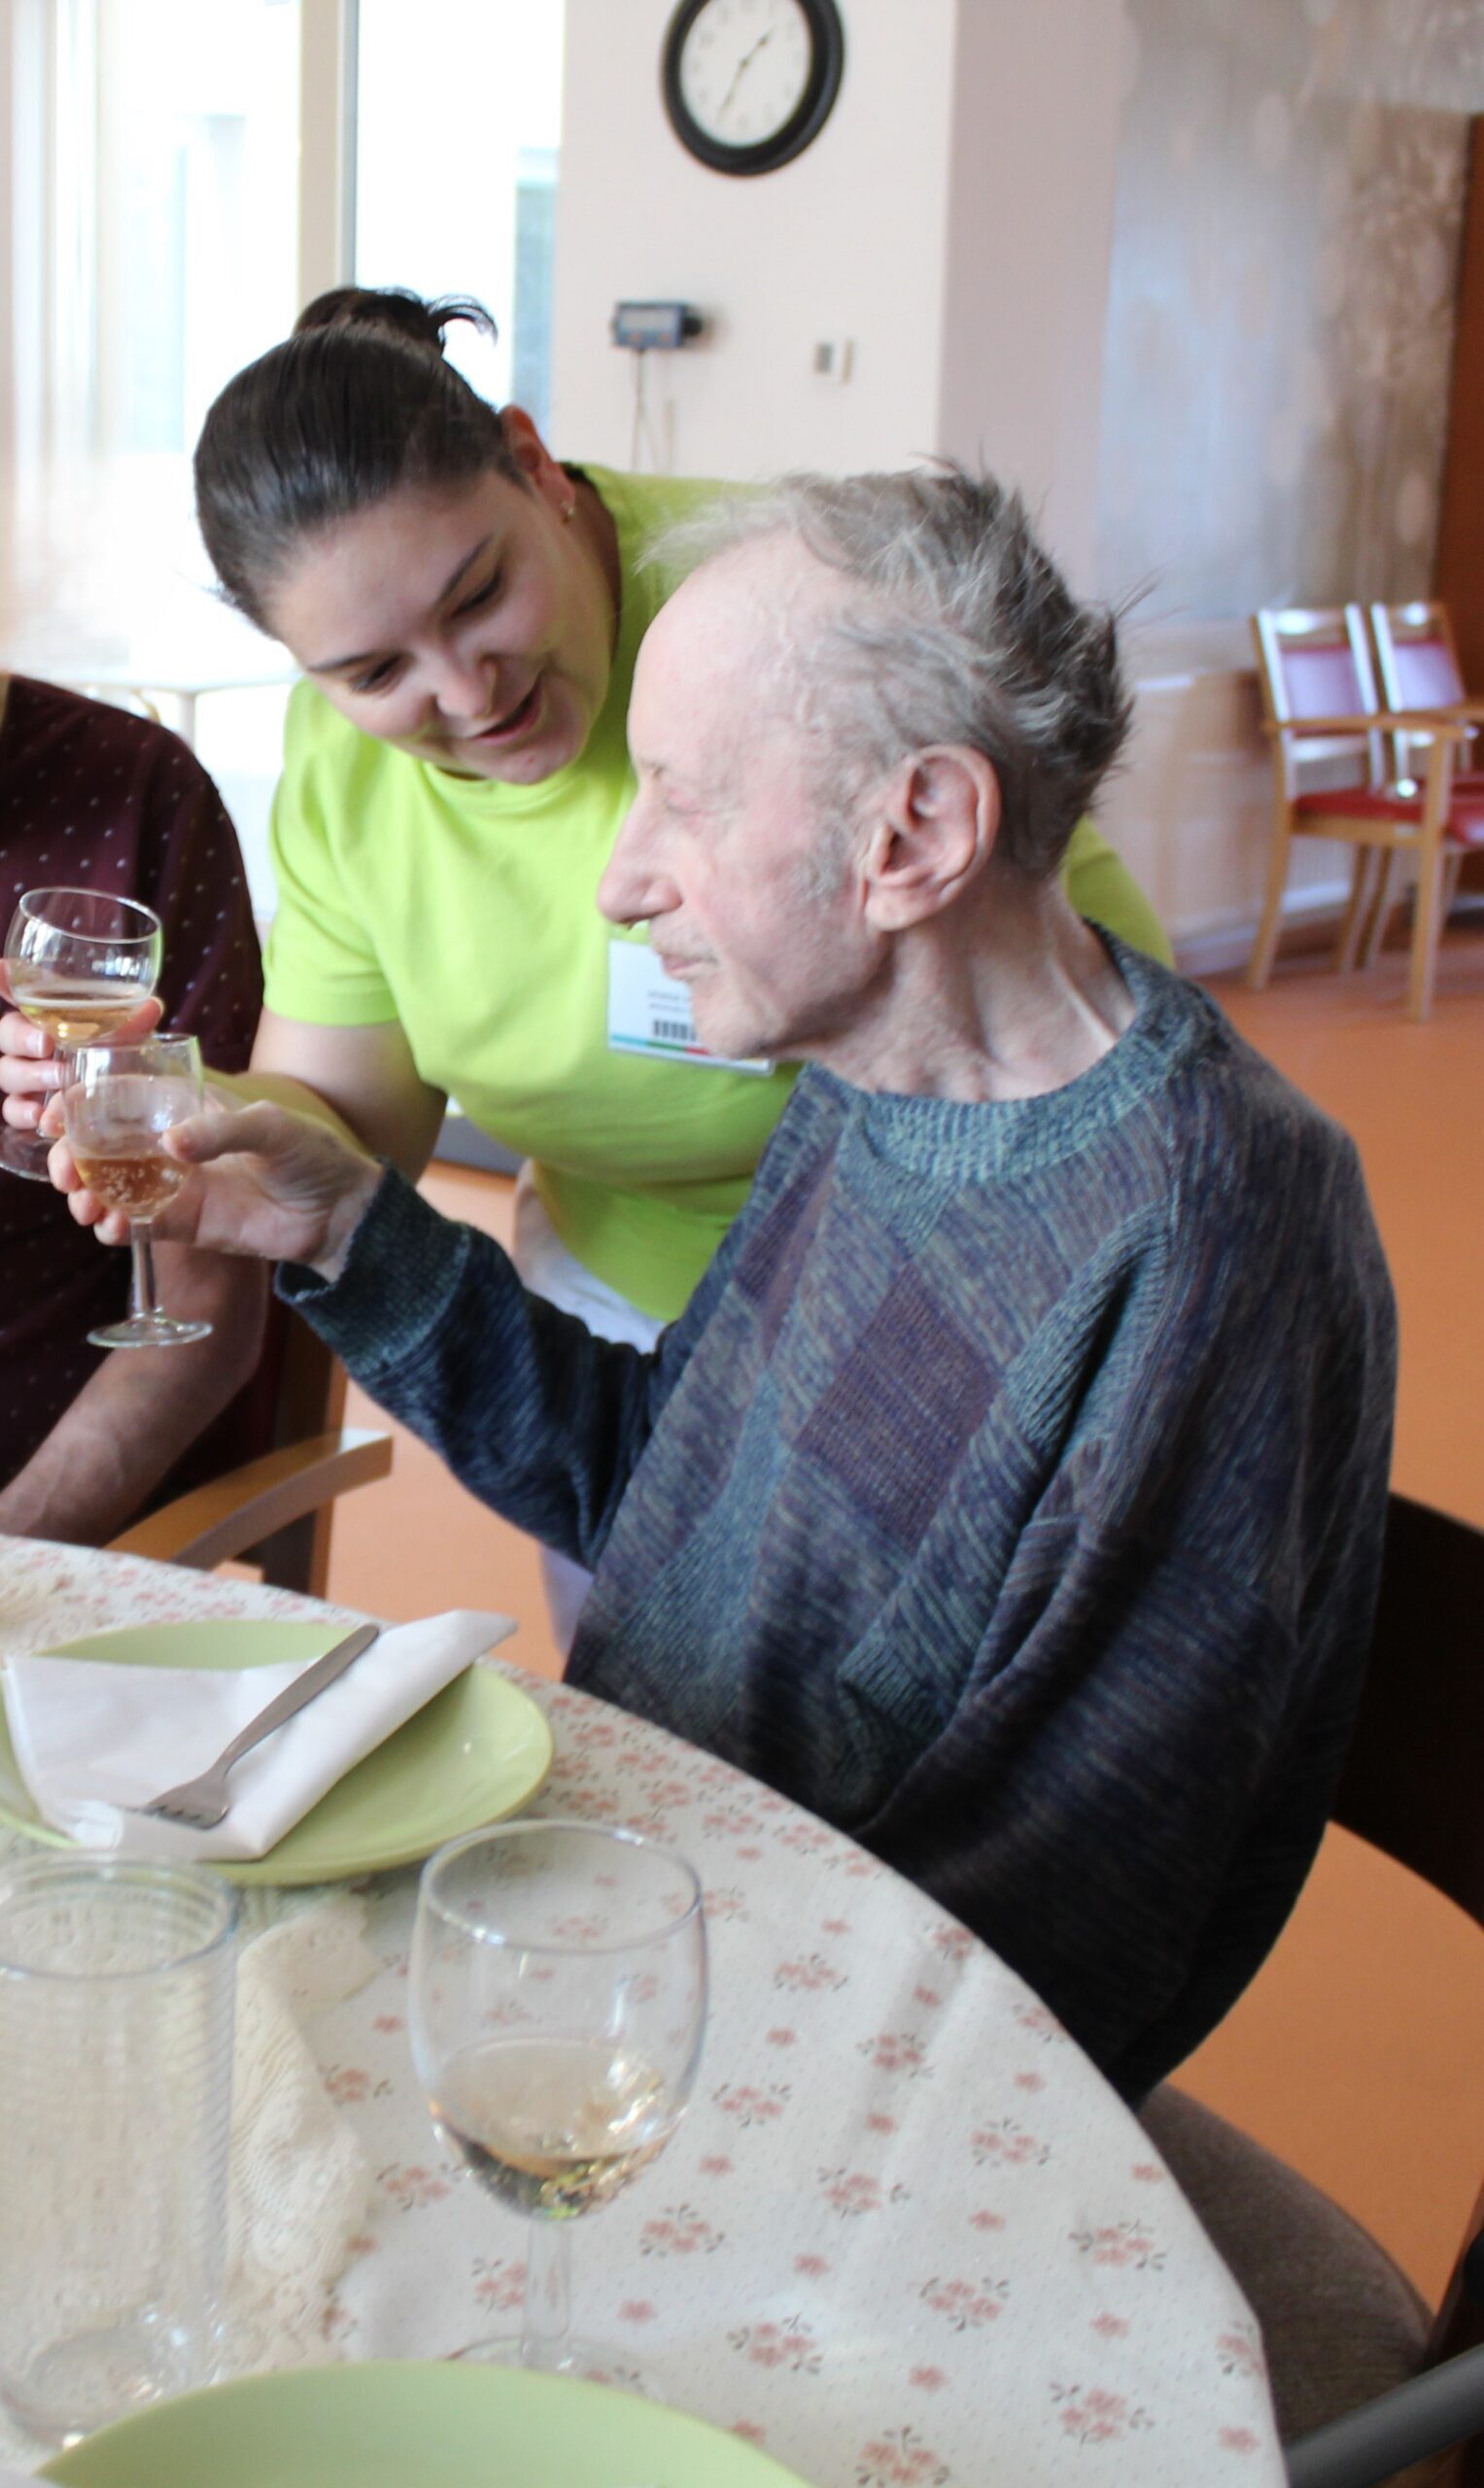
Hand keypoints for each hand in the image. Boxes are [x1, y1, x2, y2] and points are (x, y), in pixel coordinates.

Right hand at [1, 967, 162, 1132]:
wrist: (122, 1105)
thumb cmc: (114, 1057)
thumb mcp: (125, 1040)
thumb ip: (132, 1024)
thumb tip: (151, 1006)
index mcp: (45, 1015)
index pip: (19, 992)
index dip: (4, 980)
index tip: (2, 970)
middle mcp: (26, 1042)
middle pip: (5, 1033)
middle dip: (21, 1037)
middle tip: (46, 1042)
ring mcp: (23, 1076)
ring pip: (7, 1072)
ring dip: (29, 1075)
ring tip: (59, 1077)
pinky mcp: (27, 1107)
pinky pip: (11, 1110)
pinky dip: (22, 1112)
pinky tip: (39, 1116)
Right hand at [49, 1097, 383, 1280]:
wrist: (339, 1212)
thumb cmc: (312, 1154)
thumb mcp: (272, 1127)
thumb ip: (223, 1131)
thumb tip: (170, 1145)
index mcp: (186, 1107)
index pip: (122, 1098)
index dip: (83, 1105)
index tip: (57, 1119)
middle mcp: (171, 1144)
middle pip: (103, 1145)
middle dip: (72, 1157)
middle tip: (63, 1173)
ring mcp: (174, 1185)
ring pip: (111, 1187)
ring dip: (86, 1194)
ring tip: (83, 1203)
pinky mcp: (184, 1224)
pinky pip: (136, 1226)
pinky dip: (114, 1228)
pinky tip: (111, 1228)